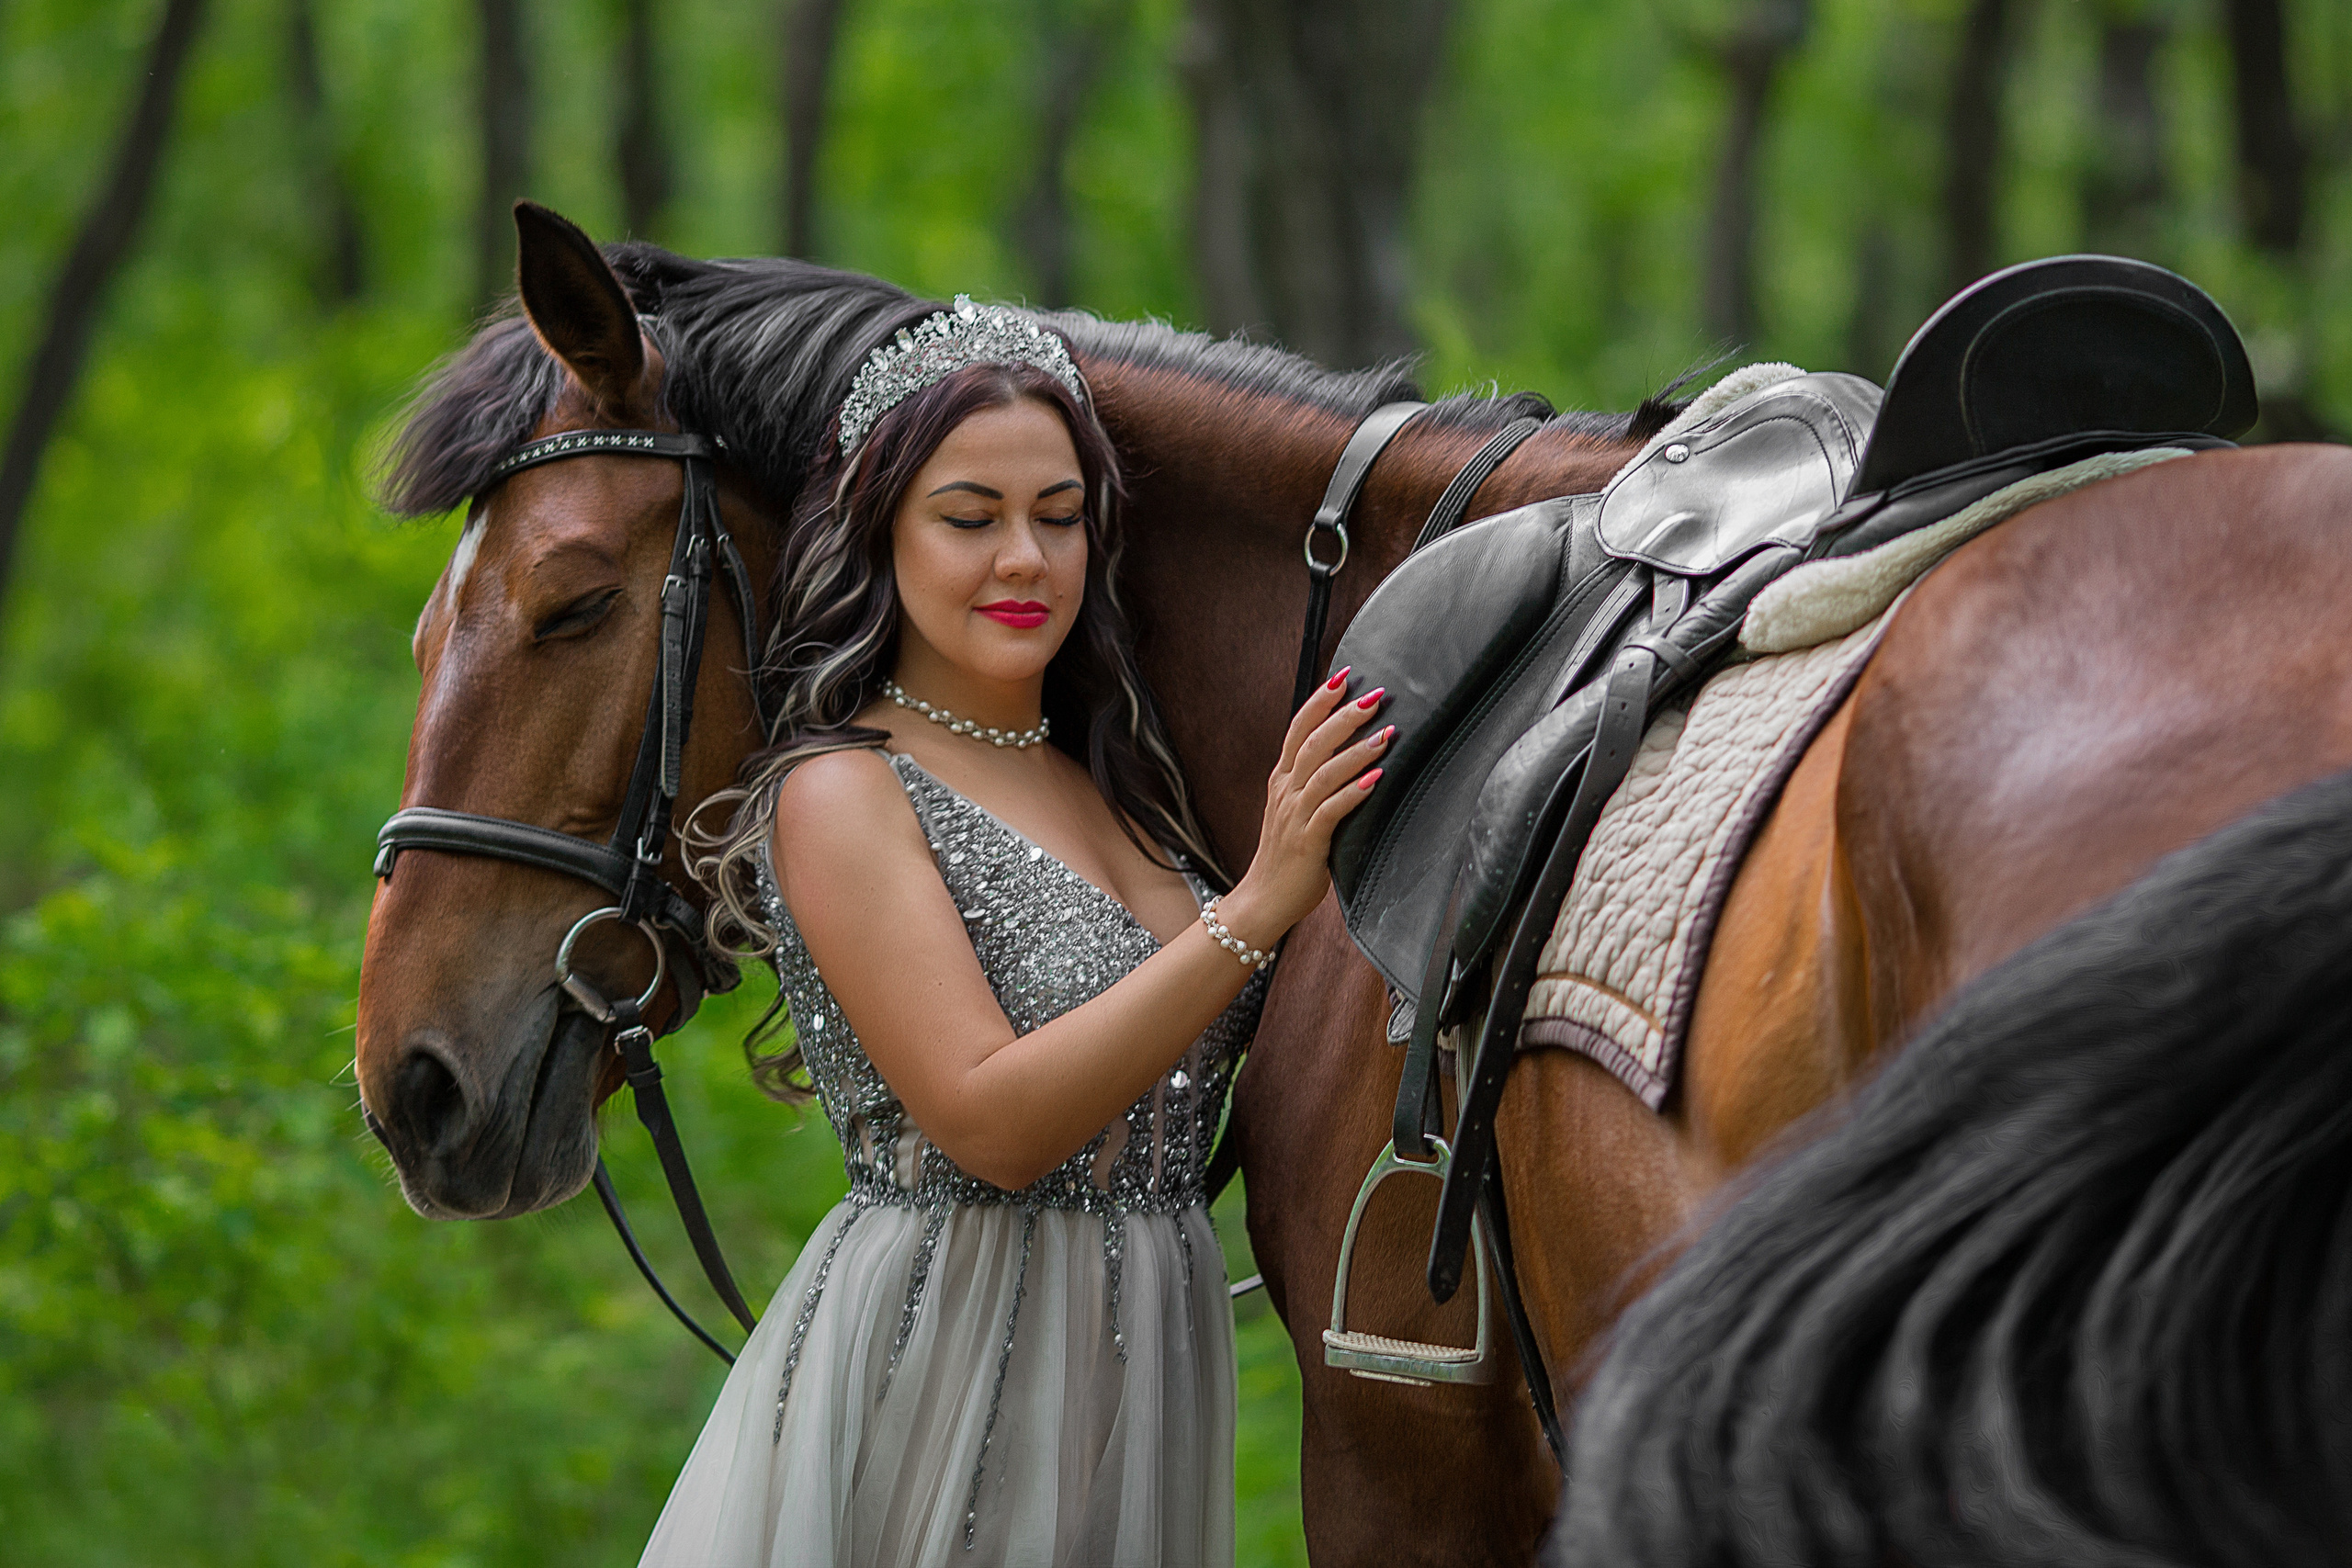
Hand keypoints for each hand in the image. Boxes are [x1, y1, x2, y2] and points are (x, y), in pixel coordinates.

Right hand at [1218, 668, 1392, 947]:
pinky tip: (1376, 780)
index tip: (1344, 677)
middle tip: (1375, 696)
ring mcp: (1294, 815)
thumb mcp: (1294, 810)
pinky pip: (1331, 810)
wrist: (1262, 900)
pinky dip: (1354, 792)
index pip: (1298, 728)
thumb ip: (1313, 783)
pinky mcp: (1307, 841)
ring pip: (1324, 772)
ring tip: (1386, 734)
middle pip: (1312, 742)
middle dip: (1344, 716)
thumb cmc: (1286, 856)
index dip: (1320, 701)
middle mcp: (1286, 791)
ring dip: (1356, 751)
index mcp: (1281, 779)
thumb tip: (1349, 756)